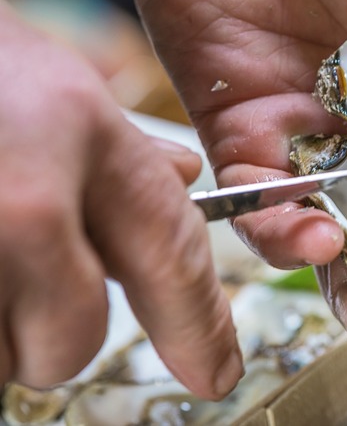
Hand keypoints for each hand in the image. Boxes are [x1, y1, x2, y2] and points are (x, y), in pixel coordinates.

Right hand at [0, 3, 240, 398]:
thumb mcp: (53, 84)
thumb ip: (122, 147)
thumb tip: (183, 181)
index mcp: (81, 135)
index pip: (173, 257)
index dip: (200, 329)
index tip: (216, 369)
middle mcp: (22, 203)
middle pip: (75, 341)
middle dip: (57, 326)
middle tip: (26, 272)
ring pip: (3, 359)